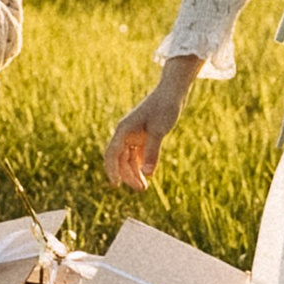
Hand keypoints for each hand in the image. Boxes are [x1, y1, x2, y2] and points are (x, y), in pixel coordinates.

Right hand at [105, 58, 199, 189]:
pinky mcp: (142, 137)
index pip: (112, 153)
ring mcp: (133, 135)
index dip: (112, 170)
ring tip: (143, 187)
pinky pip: (136, 155)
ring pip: (128, 159)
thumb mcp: (159, 130)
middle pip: (120, 159)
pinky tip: (147, 175)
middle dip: (128, 175)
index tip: (116, 185)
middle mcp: (125, 134)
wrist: (172, 93)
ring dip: (134, 173)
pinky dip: (140, 166)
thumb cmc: (164, 108)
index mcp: (123, 130)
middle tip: (141, 189)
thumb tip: (147, 174)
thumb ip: (152, 152)